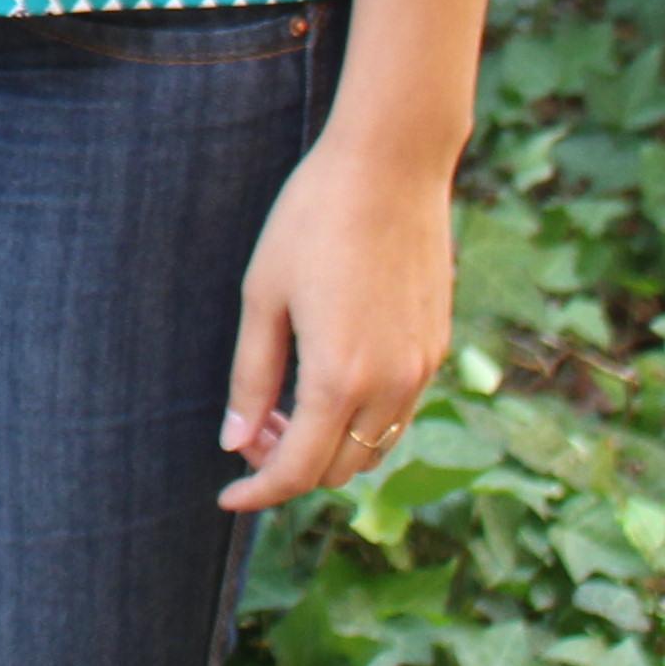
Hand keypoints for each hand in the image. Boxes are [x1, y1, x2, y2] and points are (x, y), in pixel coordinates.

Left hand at [218, 123, 458, 508]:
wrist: (391, 167)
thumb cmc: (312, 220)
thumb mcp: (262, 296)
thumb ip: (251, 376)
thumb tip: (236, 442)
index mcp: (338, 378)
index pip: (298, 470)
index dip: (259, 492)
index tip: (228, 498)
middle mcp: (390, 386)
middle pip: (339, 469)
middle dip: (289, 466)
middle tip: (249, 432)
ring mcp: (421, 369)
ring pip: (373, 446)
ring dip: (328, 446)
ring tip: (282, 407)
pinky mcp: (437, 348)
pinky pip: (398, 412)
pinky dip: (360, 420)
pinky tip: (325, 380)